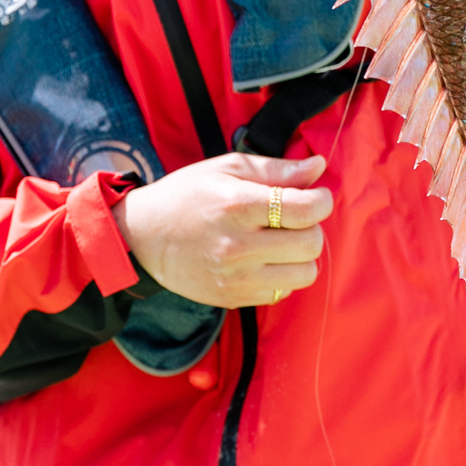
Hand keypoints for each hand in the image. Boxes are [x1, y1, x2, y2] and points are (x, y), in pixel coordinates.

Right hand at [112, 153, 332, 308]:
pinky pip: (282, 291)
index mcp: (238, 205)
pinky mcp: (233, 297)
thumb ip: (277, 169)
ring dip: (302, 255)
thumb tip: (319, 167)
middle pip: (310, 244)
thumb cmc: (187, 195)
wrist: (143, 237)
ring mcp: (236, 277)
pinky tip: (265, 258)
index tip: (316, 196)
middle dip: (312, 227)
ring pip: (304, 274)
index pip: (306, 210)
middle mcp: (238, 245)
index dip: (322, 201)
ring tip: (283, 240)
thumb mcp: (228, 168)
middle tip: (297, 218)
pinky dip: (283, 274)